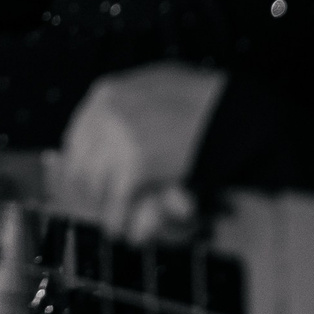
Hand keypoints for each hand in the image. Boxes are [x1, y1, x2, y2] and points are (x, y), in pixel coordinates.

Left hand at [54, 62, 226, 242]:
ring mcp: (118, 138)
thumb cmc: (205, 98)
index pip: (77, 136)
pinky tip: (124, 231)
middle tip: (102, 206)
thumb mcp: (159, 82)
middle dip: (91, 189)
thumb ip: (131, 98)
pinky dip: (119, 220)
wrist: (236, 111)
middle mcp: (104, 113)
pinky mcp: (136, 165)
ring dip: (103, 207)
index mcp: (106, 92)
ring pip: (94, 185)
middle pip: (80, 162)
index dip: (82, 163)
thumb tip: (105, 117)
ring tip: (113, 223)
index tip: (92, 180)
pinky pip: (117, 202)